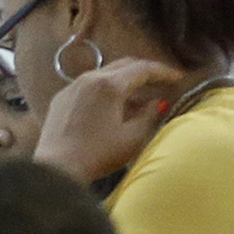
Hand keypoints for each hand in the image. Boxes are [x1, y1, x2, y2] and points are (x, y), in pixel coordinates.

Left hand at [32, 58, 184, 183]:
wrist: (56, 168)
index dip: (163, 71)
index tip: (177, 76)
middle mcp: (89, 78)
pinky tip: (111, 107)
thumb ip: (150, 116)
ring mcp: (72, 86)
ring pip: (104, 74)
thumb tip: (159, 103)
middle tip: (160, 81)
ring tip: (138, 98)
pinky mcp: (61, 98)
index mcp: (109, 85)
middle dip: (144, 71)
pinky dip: (105, 90)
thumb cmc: (97, 155)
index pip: (142, 69)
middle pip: (123, 65)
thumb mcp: (132, 138)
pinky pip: (88, 86)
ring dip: (124, 81)